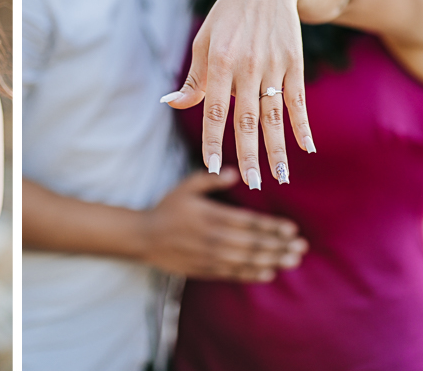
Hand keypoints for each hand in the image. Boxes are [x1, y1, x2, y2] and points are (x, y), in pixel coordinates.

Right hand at [141, 169, 306, 280]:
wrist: (144, 237)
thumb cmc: (167, 209)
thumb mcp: (185, 187)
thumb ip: (210, 179)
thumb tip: (235, 172)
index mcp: (210, 216)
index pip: (248, 223)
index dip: (272, 227)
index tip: (292, 229)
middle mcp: (213, 237)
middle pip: (253, 243)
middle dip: (279, 245)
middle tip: (301, 247)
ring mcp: (209, 256)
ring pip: (247, 260)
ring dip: (272, 260)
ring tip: (292, 260)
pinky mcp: (204, 269)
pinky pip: (233, 274)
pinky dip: (252, 274)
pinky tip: (269, 273)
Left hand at [163, 0, 314, 188]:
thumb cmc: (225, 18)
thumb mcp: (203, 43)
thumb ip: (193, 79)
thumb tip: (170, 104)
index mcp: (219, 63)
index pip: (213, 111)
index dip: (212, 140)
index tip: (210, 166)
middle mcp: (247, 67)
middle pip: (248, 120)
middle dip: (250, 156)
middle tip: (253, 185)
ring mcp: (273, 66)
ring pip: (275, 116)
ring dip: (278, 149)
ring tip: (280, 177)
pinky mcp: (294, 63)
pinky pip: (298, 100)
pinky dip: (303, 125)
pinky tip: (306, 148)